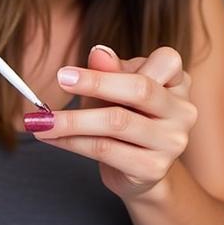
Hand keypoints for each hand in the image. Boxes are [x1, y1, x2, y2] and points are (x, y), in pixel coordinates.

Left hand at [24, 44, 198, 200]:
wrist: (136, 172)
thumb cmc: (126, 120)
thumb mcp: (115, 91)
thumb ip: (109, 72)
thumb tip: (99, 52)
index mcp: (179, 84)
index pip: (166, 60)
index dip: (122, 63)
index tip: (73, 68)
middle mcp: (183, 112)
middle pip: (141, 90)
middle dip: (96, 83)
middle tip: (60, 79)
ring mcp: (172, 142)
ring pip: (118, 122)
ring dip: (73, 120)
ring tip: (41, 120)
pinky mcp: (154, 168)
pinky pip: (106, 149)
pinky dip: (73, 142)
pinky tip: (53, 138)